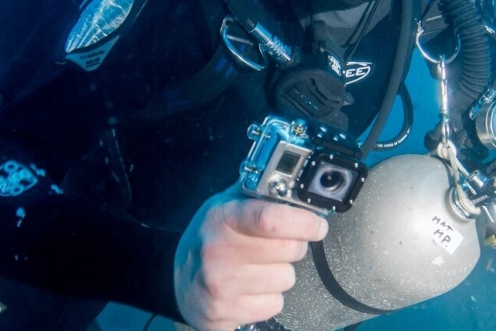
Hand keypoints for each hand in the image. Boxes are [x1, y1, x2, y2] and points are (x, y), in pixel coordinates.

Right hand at [173, 184, 327, 330]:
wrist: (178, 281)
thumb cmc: (209, 239)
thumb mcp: (225, 205)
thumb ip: (258, 191)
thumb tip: (295, 182)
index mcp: (221, 217)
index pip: (270, 219)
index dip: (303, 222)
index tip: (317, 225)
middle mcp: (218, 251)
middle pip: (289, 249)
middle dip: (293, 245)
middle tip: (277, 244)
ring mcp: (221, 285)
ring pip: (286, 278)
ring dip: (279, 272)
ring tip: (256, 267)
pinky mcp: (226, 313)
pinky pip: (275, 304)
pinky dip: (269, 297)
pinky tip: (250, 288)